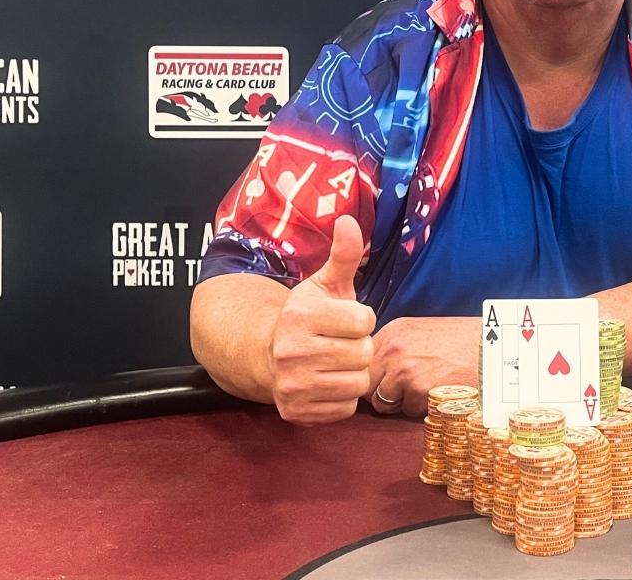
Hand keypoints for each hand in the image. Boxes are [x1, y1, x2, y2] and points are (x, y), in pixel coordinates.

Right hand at [268, 215, 374, 425]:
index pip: (364, 321)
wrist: (267, 355)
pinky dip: (342, 398)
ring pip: (357, 384)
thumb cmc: (307, 317)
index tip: (343, 319)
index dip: (360, 320)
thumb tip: (347, 219)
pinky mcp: (296, 412)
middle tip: (339, 343)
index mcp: (300, 316)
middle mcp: (291, 351)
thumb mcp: (324, 284)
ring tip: (335, 363)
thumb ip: (343, 254)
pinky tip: (327, 383)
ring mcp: (292, 385)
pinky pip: (345, 409)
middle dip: (358, 348)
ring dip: (353, 374)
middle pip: (362, 354)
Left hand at [368, 315, 478, 416]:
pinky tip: (439, 393)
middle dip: (380, 392)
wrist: (495, 349)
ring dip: (400, 403)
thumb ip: (395, 348)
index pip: (361, 362)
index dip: (373, 376)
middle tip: (404, 391)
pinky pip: (406, 411)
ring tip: (426, 389)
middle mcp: (393, 348)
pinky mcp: (417, 389)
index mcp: (393, 330)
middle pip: (365, 383)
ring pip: (382, 402)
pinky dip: (420, 408)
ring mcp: (403, 369)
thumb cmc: (463, 342)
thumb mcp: (422, 333)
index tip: (388, 381)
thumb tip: (371, 373)